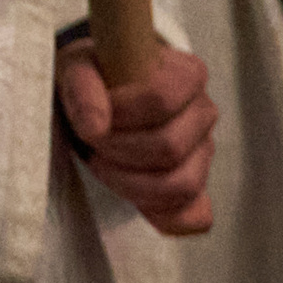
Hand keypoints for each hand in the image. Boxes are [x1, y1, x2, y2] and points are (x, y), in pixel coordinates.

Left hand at [59, 39, 216, 237]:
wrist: (101, 95)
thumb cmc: (96, 77)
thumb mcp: (78, 68)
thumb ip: (83, 89)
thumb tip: (95, 127)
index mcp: (187, 74)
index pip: (161, 99)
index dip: (121, 113)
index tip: (94, 114)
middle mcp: (203, 112)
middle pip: (169, 147)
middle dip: (120, 151)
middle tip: (92, 143)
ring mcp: (204, 151)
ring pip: (181, 184)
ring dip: (131, 183)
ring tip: (102, 164)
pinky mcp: (196, 185)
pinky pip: (193, 215)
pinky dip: (160, 213)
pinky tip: (130, 198)